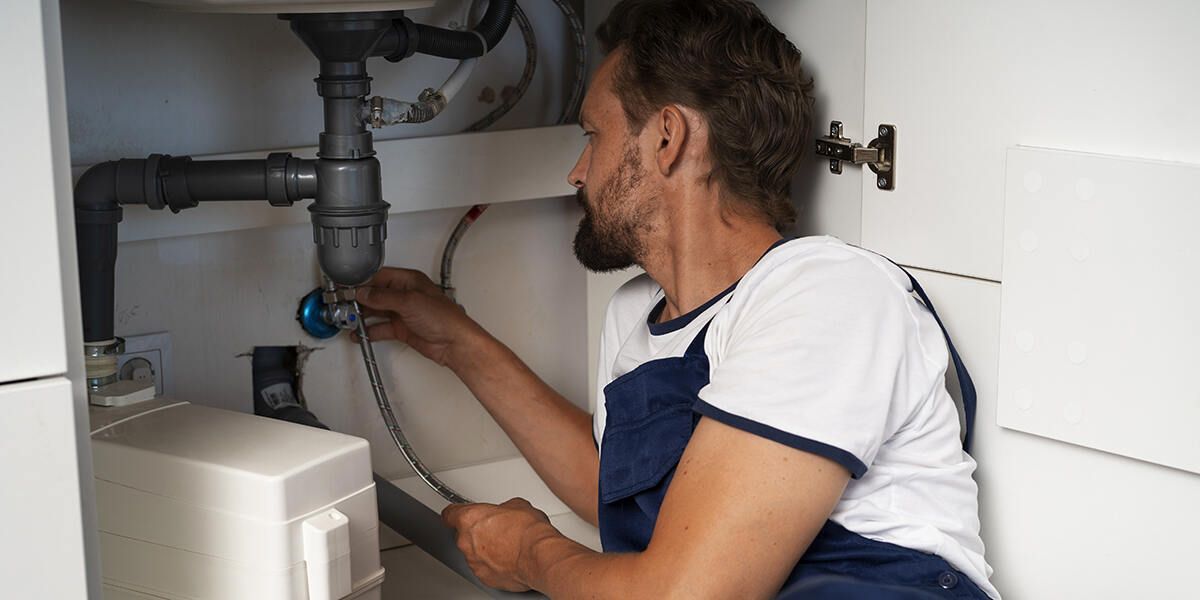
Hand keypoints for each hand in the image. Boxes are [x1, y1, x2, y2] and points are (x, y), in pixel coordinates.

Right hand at [353, 267, 485, 367]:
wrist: (455, 343)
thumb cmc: (444, 318)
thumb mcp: (409, 301)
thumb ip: (383, 297)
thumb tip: (364, 292)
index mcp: (409, 281)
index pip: (379, 277)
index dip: (362, 283)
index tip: (347, 288)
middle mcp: (405, 295)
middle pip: (375, 294)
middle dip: (358, 300)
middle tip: (342, 305)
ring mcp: (403, 313)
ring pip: (376, 312)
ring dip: (361, 316)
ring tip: (347, 320)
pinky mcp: (402, 329)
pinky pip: (380, 328)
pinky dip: (369, 331)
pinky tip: (359, 334)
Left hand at [442, 498, 556, 591]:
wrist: (538, 556)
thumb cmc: (527, 532)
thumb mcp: (517, 505)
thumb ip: (502, 509)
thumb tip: (507, 512)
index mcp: (469, 519)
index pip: (450, 514)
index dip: (456, 513)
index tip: (459, 513)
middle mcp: (466, 542)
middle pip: (464, 535)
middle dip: (478, 533)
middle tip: (497, 529)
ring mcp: (474, 562)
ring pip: (474, 554)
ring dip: (486, 550)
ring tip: (507, 546)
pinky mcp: (485, 578)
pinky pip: (485, 569)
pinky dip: (494, 565)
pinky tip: (510, 559)